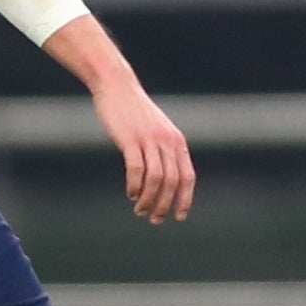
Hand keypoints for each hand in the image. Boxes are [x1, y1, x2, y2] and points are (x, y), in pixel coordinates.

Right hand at [90, 74, 194, 223]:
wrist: (117, 86)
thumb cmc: (135, 111)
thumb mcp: (157, 129)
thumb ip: (164, 149)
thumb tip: (164, 178)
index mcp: (177, 141)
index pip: (188, 177)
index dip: (185, 199)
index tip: (179, 216)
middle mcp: (167, 141)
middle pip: (172, 182)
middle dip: (164, 205)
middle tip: (154, 219)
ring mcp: (149, 140)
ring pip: (155, 179)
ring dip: (148, 200)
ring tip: (139, 210)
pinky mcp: (130, 139)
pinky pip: (136, 169)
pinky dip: (135, 186)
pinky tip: (131, 194)